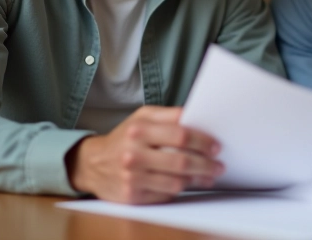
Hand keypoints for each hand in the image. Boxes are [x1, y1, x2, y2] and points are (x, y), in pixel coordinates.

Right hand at [66, 106, 223, 203]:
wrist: (92, 164)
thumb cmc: (124, 137)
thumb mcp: (142, 117)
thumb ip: (169, 115)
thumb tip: (197, 119)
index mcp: (139, 130)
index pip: (181, 134)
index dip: (203, 141)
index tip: (216, 146)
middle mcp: (134, 154)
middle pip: (182, 160)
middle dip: (206, 164)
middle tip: (219, 165)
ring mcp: (133, 177)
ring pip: (176, 181)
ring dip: (198, 179)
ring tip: (209, 175)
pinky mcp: (132, 196)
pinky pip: (165, 194)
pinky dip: (180, 189)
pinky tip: (187, 183)